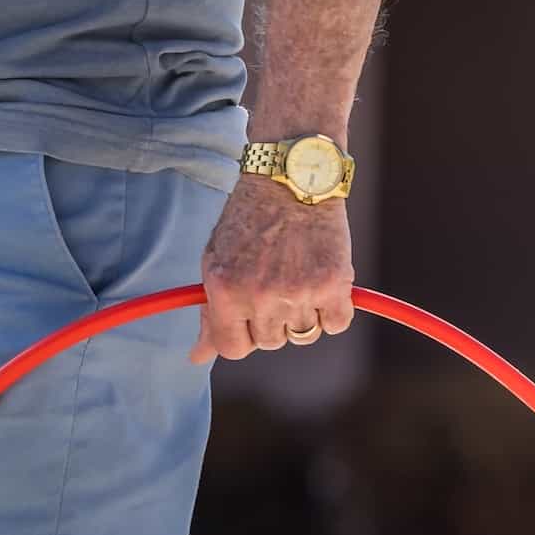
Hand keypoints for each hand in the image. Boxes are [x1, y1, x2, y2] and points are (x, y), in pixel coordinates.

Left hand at [187, 180, 355, 363]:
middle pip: (270, 341)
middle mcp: (260, 296)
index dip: (242, 337)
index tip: (249, 319)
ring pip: (303, 334)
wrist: (293, 176)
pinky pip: (337, 323)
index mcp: (225, 291)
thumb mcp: (217, 262)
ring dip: (303, 314)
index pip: (233, 349)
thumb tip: (197, 357)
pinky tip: (324, 282)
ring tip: (298, 275)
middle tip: (277, 282)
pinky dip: (334, 310)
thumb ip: (210, 311)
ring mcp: (298, 291)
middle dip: (272, 320)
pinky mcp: (334, 282)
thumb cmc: (249, 219)